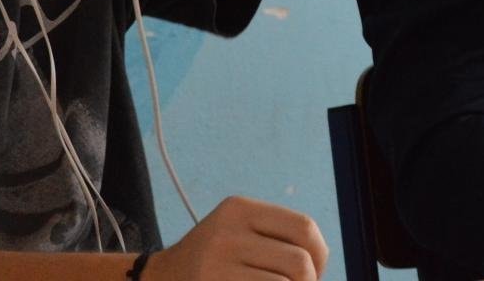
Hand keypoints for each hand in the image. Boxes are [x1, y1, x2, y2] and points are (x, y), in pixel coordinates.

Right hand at [147, 196, 328, 279]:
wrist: (162, 279)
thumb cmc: (214, 262)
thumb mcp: (238, 233)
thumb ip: (276, 238)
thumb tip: (321, 262)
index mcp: (240, 208)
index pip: (304, 227)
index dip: (320, 255)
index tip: (313, 272)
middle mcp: (228, 230)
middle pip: (300, 261)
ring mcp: (218, 262)